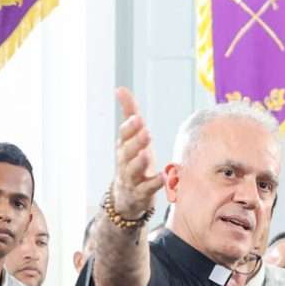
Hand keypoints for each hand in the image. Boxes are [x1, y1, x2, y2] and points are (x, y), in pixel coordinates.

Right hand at [111, 87, 165, 220]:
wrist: (126, 197)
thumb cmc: (133, 161)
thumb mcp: (131, 138)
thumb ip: (129, 113)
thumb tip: (120, 89)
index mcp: (124, 146)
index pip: (124, 135)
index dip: (130, 127)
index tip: (137, 118)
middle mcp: (125, 161)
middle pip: (127, 151)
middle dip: (135, 141)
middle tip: (145, 131)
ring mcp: (132, 178)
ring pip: (133, 169)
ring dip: (140, 161)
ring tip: (146, 153)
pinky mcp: (141, 192)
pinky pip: (148, 187)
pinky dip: (155, 182)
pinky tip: (164, 176)